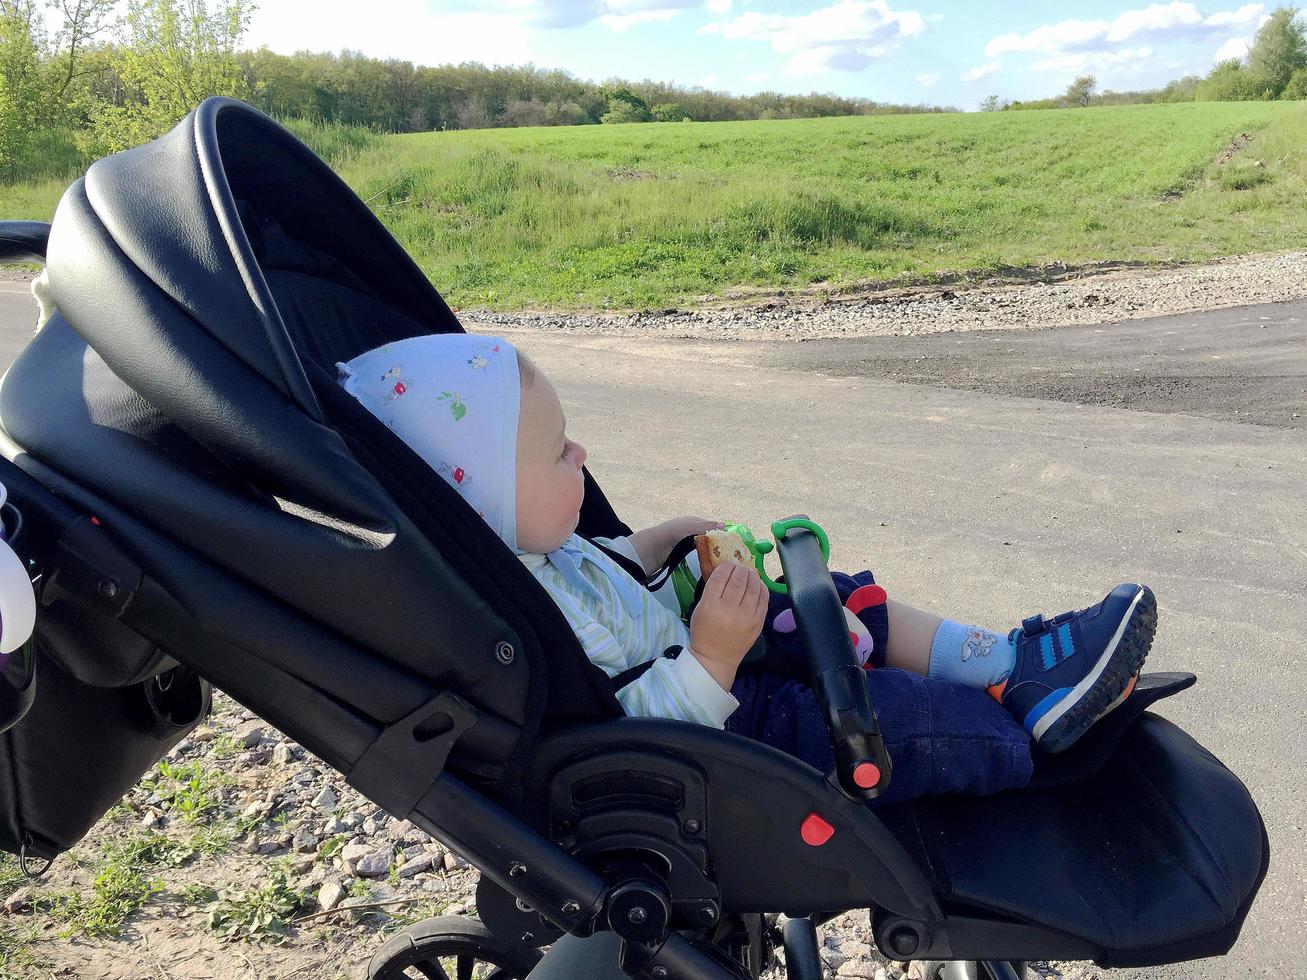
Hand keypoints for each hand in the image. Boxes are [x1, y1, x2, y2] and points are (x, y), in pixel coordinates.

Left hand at [629, 516, 722, 572]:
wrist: (651, 549)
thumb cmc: (671, 534)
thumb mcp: (689, 527)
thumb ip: (706, 526)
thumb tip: (724, 525)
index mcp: (693, 522)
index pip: (713, 527)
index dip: (722, 534)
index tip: (734, 545)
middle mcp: (691, 532)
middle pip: (709, 539)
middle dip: (718, 546)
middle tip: (730, 557)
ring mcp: (687, 544)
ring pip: (704, 549)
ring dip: (712, 554)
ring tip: (723, 563)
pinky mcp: (683, 556)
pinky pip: (697, 557)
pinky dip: (704, 560)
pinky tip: (710, 566)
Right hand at [689, 563, 768, 690]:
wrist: (716, 658)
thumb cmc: (705, 632)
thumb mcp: (700, 608)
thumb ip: (712, 589)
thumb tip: (728, 569)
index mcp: (711, 605)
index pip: (721, 576)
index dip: (726, 566)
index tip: (728, 565)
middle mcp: (729, 609)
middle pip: (739, 579)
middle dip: (740, 569)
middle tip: (739, 568)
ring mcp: (746, 616)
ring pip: (753, 586)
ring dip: (752, 575)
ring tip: (749, 574)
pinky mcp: (758, 622)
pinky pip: (764, 598)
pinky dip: (762, 587)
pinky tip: (758, 585)